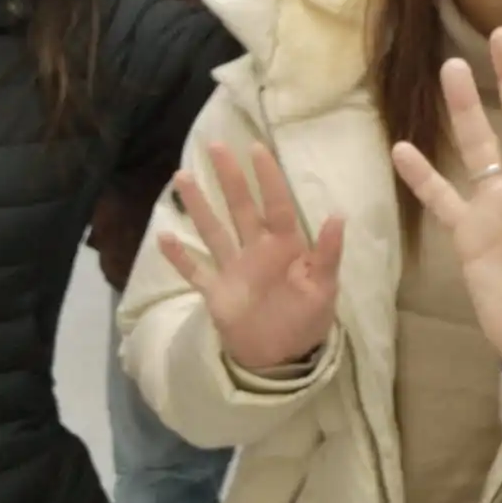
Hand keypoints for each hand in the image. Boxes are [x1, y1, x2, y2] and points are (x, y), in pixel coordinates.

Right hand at [158, 143, 343, 372]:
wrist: (284, 355)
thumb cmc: (308, 317)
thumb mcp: (324, 287)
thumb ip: (327, 253)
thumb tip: (338, 215)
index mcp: (285, 247)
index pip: (276, 205)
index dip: (268, 178)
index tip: (256, 148)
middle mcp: (256, 251)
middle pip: (241, 208)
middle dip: (229, 178)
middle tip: (215, 146)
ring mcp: (233, 270)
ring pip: (214, 231)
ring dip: (199, 206)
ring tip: (182, 176)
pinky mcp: (216, 292)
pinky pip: (195, 271)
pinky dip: (179, 258)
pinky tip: (163, 237)